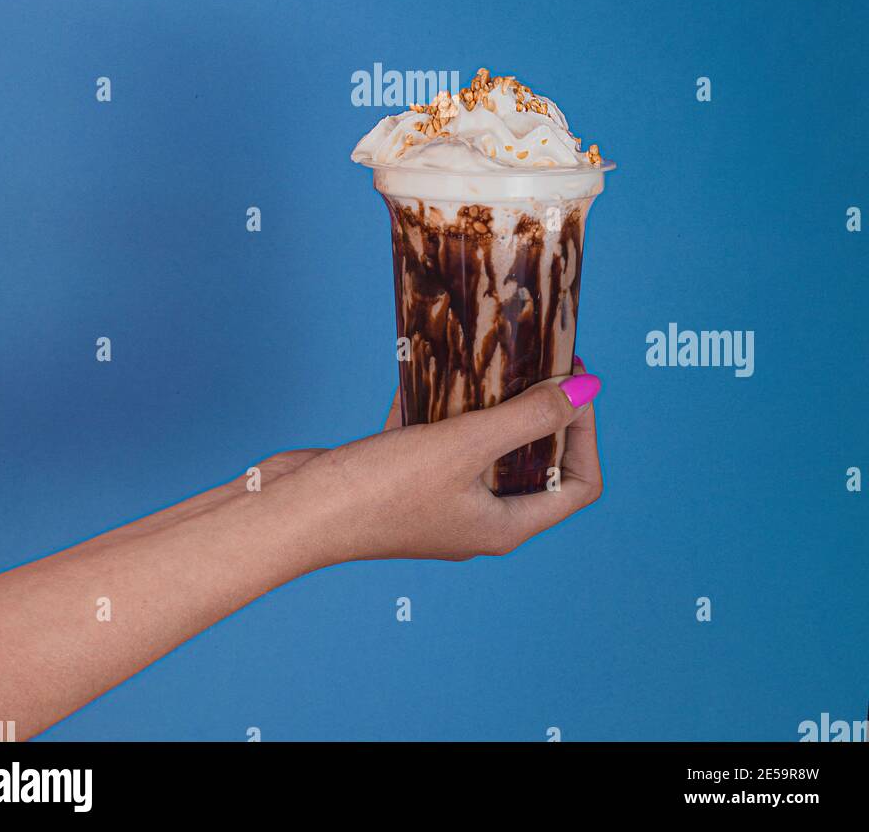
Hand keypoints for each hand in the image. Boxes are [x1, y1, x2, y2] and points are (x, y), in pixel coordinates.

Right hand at [256, 361, 603, 563]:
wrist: (294, 512)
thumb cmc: (380, 491)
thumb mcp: (464, 446)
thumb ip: (527, 417)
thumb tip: (585, 390)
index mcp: (504, 525)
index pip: (577, 485)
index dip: (585, 433)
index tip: (573, 382)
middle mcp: (477, 517)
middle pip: (535, 462)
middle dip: (542, 409)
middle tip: (540, 359)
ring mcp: (439, 498)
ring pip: (484, 445)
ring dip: (492, 402)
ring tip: (494, 355)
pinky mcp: (403, 477)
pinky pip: (437, 435)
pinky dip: (441, 402)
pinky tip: (431, 364)